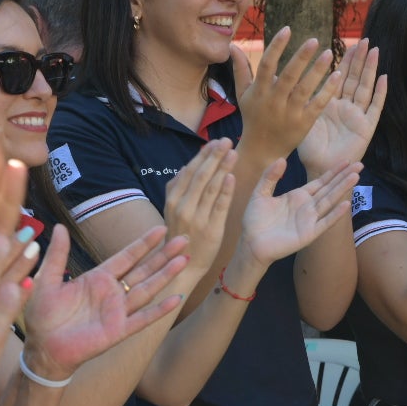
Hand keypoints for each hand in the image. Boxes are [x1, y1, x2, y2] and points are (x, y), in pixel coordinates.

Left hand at [21, 224, 190, 379]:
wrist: (42, 349)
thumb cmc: (42, 316)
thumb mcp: (46, 280)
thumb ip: (57, 255)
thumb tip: (60, 227)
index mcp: (97, 278)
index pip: (126, 256)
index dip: (144, 243)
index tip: (161, 229)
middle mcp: (112, 293)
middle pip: (144, 270)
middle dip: (163, 255)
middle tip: (183, 239)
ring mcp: (118, 312)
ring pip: (148, 289)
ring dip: (166, 275)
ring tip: (185, 260)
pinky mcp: (118, 331)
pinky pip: (143, 318)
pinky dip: (160, 309)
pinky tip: (176, 298)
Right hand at [163, 139, 236, 281]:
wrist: (183, 264)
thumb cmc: (181, 233)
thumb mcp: (174, 209)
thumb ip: (180, 187)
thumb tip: (189, 164)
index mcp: (173, 199)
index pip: (189, 171)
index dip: (203, 155)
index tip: (215, 141)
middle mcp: (182, 206)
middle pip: (200, 176)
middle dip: (214, 156)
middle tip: (227, 140)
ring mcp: (196, 218)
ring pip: (210, 188)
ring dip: (222, 168)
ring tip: (233, 153)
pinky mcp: (211, 229)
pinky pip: (219, 206)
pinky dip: (225, 191)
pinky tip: (232, 177)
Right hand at [233, 27, 342, 158]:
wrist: (261, 151)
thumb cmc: (253, 119)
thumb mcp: (243, 95)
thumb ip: (240, 69)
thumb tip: (232, 46)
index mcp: (259, 92)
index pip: (267, 65)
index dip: (277, 46)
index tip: (287, 29)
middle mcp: (274, 101)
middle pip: (288, 76)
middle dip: (301, 57)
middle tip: (314, 40)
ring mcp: (289, 114)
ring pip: (304, 89)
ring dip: (317, 71)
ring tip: (328, 53)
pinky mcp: (304, 124)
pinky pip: (317, 105)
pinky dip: (327, 91)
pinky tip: (337, 76)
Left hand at [239, 158, 362, 266]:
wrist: (251, 243)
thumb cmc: (255, 220)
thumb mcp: (260, 193)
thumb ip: (270, 177)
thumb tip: (282, 159)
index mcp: (298, 196)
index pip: (320, 181)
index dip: (333, 171)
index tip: (346, 160)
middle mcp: (307, 207)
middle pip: (329, 189)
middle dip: (343, 177)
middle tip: (360, 165)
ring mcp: (310, 220)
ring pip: (329, 201)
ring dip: (342, 189)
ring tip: (356, 177)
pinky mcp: (309, 233)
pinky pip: (325, 222)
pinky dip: (335, 214)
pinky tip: (346, 204)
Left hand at [297, 38, 386, 174]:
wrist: (319, 169)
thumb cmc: (309, 149)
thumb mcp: (302, 118)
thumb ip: (298, 98)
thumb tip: (280, 77)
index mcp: (331, 104)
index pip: (340, 77)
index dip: (345, 61)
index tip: (348, 43)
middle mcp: (346, 108)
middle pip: (356, 78)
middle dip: (360, 60)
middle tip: (365, 40)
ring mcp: (357, 116)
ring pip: (366, 88)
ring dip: (371, 70)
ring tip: (375, 51)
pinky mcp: (366, 128)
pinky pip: (374, 108)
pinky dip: (380, 94)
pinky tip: (384, 79)